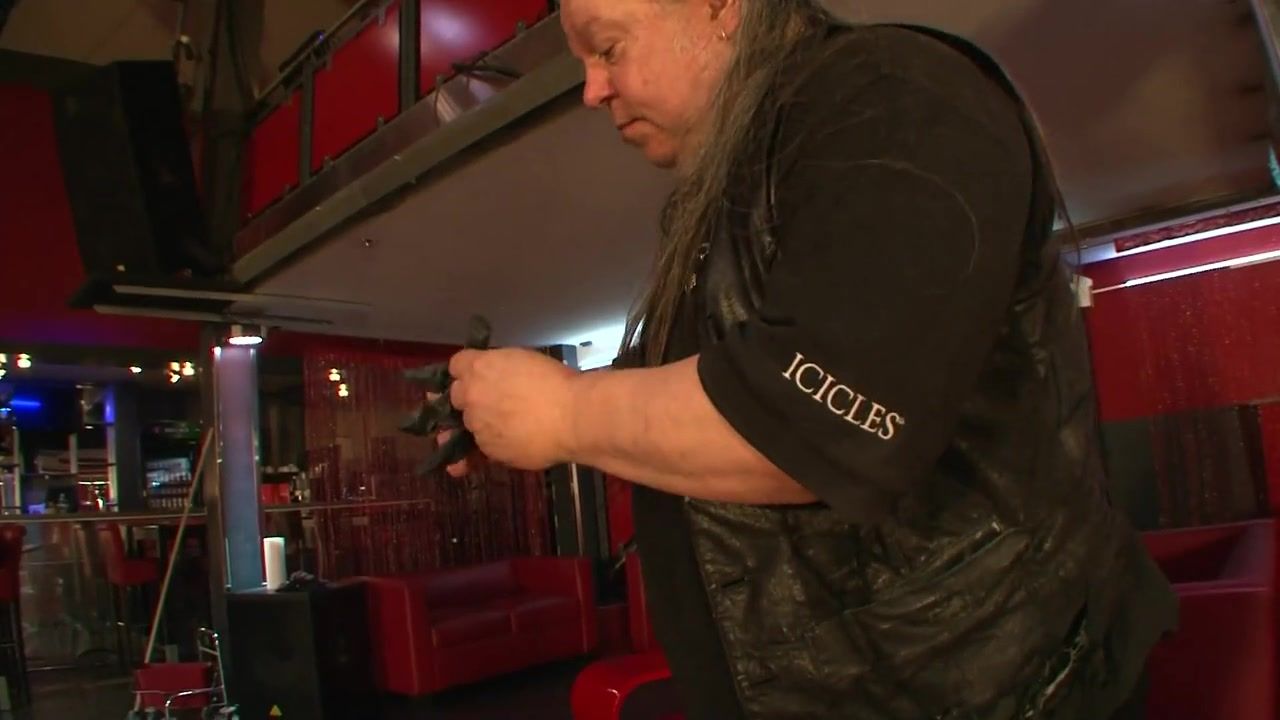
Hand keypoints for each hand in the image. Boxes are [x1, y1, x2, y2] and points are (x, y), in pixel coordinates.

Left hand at [446, 348, 579, 475]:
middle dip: (471, 398)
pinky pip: (484, 446)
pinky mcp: (489, 450)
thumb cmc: (557, 382)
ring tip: (509, 426)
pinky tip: (514, 441)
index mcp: (479, 368)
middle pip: (456, 396)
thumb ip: (499, 369)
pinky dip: (494, 444)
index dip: (467, 371)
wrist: (573, 417)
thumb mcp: (523, 361)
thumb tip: (493, 379)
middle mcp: (471, 396)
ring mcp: (477, 426)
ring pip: (470, 424)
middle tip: (494, 402)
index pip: (456, 365)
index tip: (478, 376)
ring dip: (482, 424)